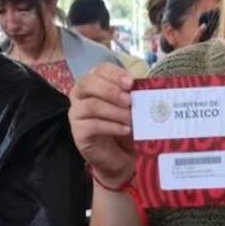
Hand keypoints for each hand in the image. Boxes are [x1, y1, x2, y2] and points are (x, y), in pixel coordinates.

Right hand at [69, 63, 136, 187]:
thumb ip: (135, 93)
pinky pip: (91, 126)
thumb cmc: (126, 124)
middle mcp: (80, 96)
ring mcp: (76, 114)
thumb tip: (148, 84)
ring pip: (90, 105)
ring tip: (131, 118)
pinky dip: (112, 126)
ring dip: (114, 111)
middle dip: (110, 90)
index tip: (130, 82)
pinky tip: (125, 129)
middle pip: (87, 83)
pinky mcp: (78, 133)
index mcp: (95, 83)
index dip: (114, 74)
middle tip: (129, 100)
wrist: (119, 155)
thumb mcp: (133, 106)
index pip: (99, 70)